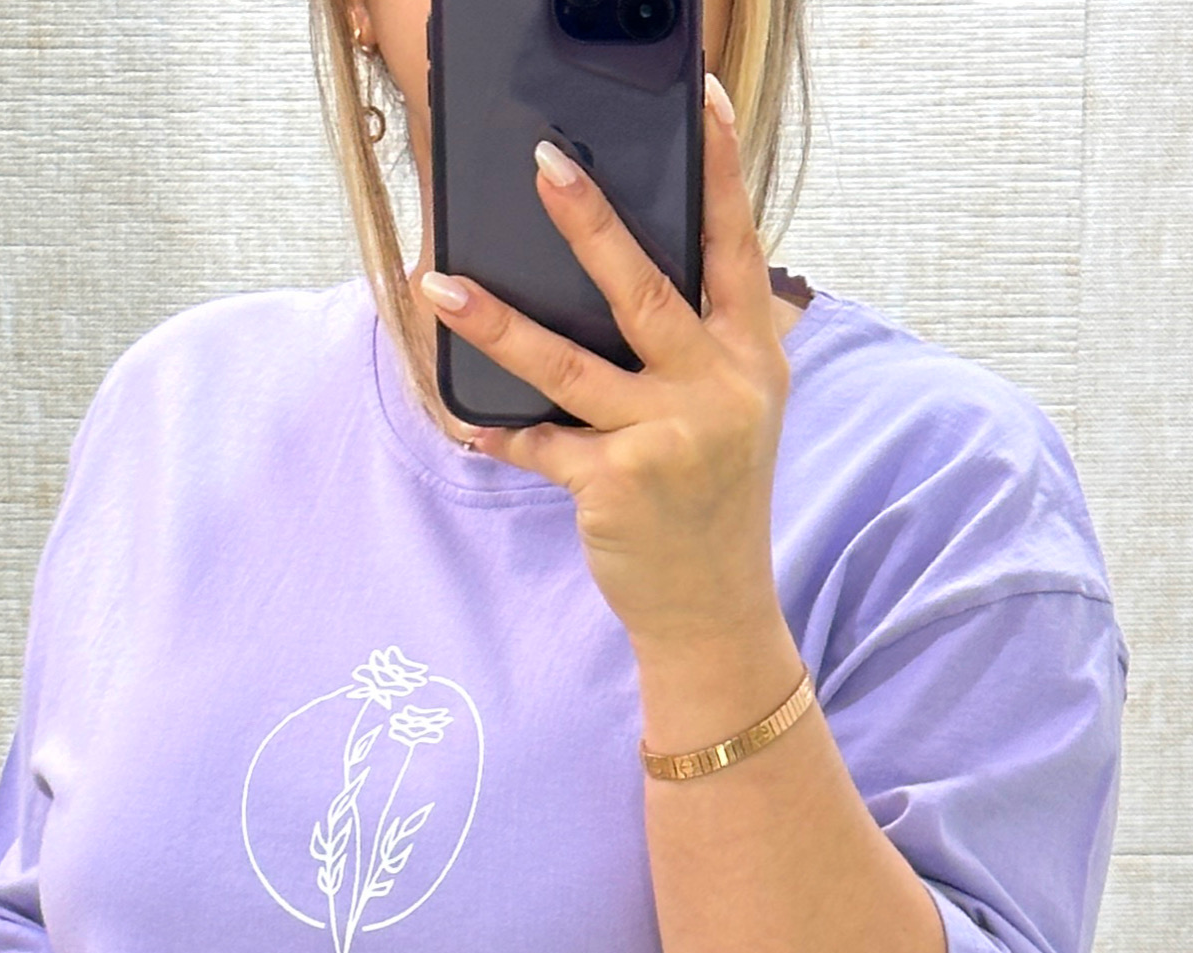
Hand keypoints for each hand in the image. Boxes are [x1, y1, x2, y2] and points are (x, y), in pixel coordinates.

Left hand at [415, 75, 787, 660]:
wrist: (714, 610)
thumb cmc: (713, 501)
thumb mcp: (734, 412)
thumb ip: (701, 342)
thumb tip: (627, 269)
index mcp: (752, 359)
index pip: (735, 248)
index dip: (720, 173)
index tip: (698, 102)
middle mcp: (717, 391)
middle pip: (645, 290)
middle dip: (591, 223)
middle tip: (544, 165)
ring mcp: (667, 439)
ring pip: (569, 364)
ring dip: (498, 323)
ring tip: (441, 284)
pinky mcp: (617, 486)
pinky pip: (542, 443)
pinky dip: (502, 431)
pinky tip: (468, 420)